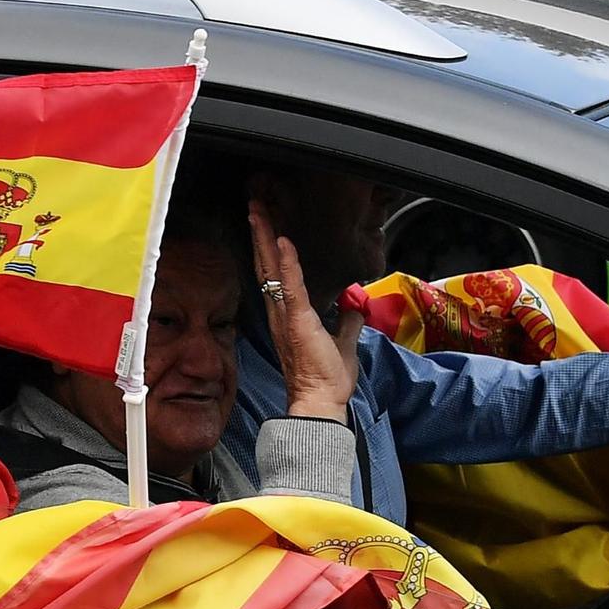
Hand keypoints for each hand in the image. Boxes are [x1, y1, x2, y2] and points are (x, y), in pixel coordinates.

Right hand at [249, 201, 361, 420]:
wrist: (319, 402)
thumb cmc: (326, 380)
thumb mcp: (343, 345)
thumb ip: (347, 324)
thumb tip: (353, 308)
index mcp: (288, 318)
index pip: (276, 276)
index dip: (270, 250)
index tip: (268, 225)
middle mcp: (280, 313)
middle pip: (266, 265)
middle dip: (260, 234)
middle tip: (255, 206)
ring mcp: (286, 315)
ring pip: (271, 269)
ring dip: (265, 238)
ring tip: (258, 211)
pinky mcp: (297, 320)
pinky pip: (290, 285)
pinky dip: (286, 262)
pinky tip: (282, 240)